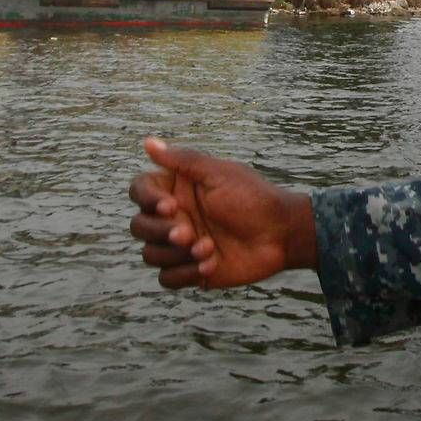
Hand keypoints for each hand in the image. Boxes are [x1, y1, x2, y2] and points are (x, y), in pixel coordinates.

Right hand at [128, 137, 316, 288]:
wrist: (282, 234)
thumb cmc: (254, 199)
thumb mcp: (219, 175)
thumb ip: (183, 161)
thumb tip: (149, 142)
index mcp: (177, 189)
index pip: (140, 191)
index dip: (147, 200)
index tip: (170, 206)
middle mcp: (174, 216)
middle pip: (139, 226)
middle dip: (160, 232)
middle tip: (188, 234)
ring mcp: (180, 245)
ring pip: (149, 254)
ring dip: (176, 255)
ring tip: (209, 249)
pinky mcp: (190, 270)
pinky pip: (167, 278)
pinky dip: (184, 273)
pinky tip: (211, 265)